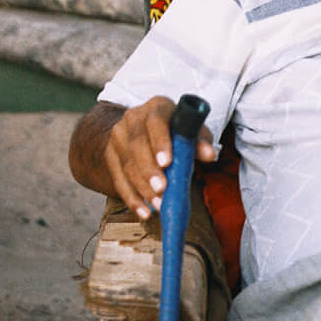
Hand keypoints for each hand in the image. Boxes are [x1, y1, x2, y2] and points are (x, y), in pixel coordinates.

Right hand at [101, 96, 218, 218]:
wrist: (145, 130)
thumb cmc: (176, 131)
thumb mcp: (191, 132)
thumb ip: (200, 141)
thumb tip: (209, 155)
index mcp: (156, 108)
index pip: (156, 121)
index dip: (160, 142)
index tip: (168, 163)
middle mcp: (133, 119)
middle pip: (137, 145)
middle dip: (149, 170)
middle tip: (162, 190)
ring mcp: (118, 138)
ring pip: (127, 165)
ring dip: (143, 188)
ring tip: (159, 204)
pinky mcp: (111, 156)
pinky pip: (119, 180)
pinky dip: (132, 199)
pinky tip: (144, 212)